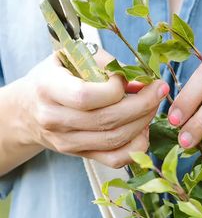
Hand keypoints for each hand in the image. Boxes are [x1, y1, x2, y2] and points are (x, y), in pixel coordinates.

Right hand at [18, 49, 168, 167]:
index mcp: (48, 89)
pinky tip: (143, 130)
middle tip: (158, 91)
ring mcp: (68, 143)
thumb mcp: (69, 57)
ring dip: (142, 123)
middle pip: (107, 120)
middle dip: (142, 105)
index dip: (115, 88)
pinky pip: (115, 160)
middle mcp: (55, 120)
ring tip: (152, 107)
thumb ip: (102, 62)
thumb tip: (139, 80)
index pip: (87, 96)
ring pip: (115, 140)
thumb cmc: (54, 77)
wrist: (28, 111)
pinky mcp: (82, 156)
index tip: (126, 78)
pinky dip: (136, 147)